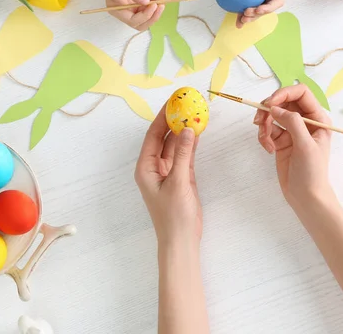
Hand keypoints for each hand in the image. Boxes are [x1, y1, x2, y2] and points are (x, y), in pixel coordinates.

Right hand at [99, 0, 166, 30]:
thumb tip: (146, 2)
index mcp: (116, 9)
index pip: (133, 20)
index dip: (145, 16)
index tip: (153, 5)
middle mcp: (124, 10)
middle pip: (142, 21)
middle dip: (153, 15)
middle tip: (161, 5)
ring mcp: (132, 4)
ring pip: (148, 12)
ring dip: (158, 4)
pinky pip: (150, 2)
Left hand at [135, 105, 201, 245]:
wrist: (181, 241)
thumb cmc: (174, 215)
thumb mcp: (179, 182)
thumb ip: (182, 155)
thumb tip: (188, 129)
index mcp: (145, 168)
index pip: (152, 136)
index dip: (162, 117)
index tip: (172, 102)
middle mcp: (154, 167)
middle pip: (162, 138)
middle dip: (173, 121)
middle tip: (185, 104)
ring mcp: (167, 172)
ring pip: (174, 146)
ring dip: (183, 131)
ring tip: (193, 113)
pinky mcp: (180, 178)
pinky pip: (183, 156)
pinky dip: (190, 145)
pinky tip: (197, 132)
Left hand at [222, 0, 286, 27]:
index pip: (276, 2)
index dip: (269, 9)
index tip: (259, 9)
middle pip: (265, 9)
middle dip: (257, 15)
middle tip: (246, 13)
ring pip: (254, 12)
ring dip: (249, 19)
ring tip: (241, 20)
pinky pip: (242, 9)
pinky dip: (240, 17)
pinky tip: (237, 23)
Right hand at [253, 85, 331, 205]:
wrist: (305, 196)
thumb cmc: (312, 172)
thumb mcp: (305, 145)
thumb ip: (292, 122)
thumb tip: (274, 108)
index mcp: (317, 118)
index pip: (300, 93)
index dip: (284, 93)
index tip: (270, 104)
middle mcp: (304, 121)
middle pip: (282, 101)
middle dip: (268, 109)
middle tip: (259, 121)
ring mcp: (291, 130)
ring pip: (271, 115)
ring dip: (264, 125)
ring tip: (265, 140)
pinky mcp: (280, 140)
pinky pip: (267, 130)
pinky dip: (263, 137)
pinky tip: (268, 149)